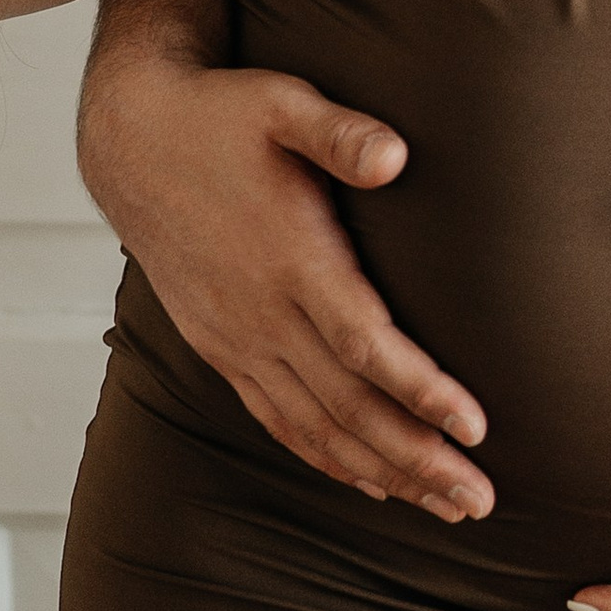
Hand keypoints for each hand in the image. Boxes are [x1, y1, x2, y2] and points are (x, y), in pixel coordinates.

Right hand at [77, 0, 494, 517]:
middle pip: (348, 408)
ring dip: (382, 473)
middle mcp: (262, 315)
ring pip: (316, 428)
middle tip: (480, 501)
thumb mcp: (281, 103)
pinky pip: (277, 419)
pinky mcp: (220, 346)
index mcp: (289, 260)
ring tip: (445, 507)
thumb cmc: (219, 116)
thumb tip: (396, 154)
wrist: (130, 141)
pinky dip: (325, 458)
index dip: (421, 392)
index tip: (475, 428)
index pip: (364, 347)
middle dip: (418, 459)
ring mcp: (237, 339)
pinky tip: (368, 482)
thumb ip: (340, 132)